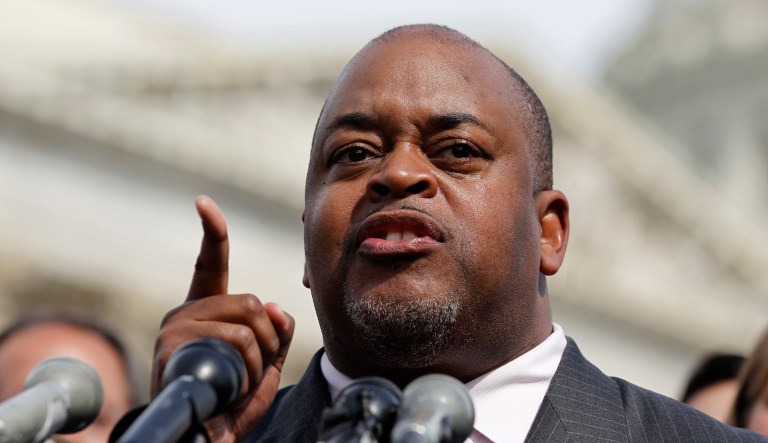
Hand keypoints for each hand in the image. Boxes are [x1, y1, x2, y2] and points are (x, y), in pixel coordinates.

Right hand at [152, 195, 293, 442]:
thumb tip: (276, 308)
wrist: (207, 436)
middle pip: (252, 301)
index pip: (209, 265)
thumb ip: (276, 332)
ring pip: (248, 322)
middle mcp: (185, 312)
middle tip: (258, 369)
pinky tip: (230, 390)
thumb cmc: (233, 401)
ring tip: (242, 385)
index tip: (203, 203)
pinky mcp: (174, 346)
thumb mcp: (266, 363)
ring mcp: (176, 328)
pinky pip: (235, 342)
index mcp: (205, 310)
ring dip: (261, 358)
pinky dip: (248, 371)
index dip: (211, 233)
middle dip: (270, 338)